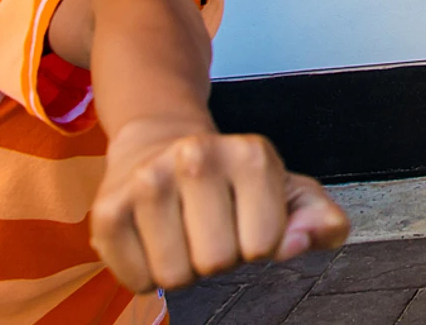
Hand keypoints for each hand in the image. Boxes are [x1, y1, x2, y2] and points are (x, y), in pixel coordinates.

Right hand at [92, 118, 347, 290]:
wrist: (160, 142)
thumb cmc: (232, 179)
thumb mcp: (288, 192)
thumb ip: (319, 219)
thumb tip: (301, 243)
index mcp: (251, 154)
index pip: (265, 245)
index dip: (258, 245)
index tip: (247, 219)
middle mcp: (197, 157)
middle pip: (216, 263)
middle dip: (219, 258)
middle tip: (211, 227)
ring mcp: (147, 182)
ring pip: (174, 277)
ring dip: (183, 268)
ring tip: (183, 231)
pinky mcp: (106, 211)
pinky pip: (136, 282)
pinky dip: (147, 274)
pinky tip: (153, 238)